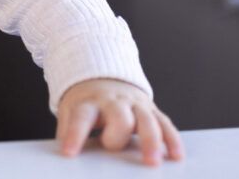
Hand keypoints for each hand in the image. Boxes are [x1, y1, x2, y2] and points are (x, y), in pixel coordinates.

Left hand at [57, 78, 183, 165]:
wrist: (103, 77)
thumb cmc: (86, 102)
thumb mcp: (70, 111)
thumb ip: (67, 131)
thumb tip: (62, 155)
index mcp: (89, 102)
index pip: (81, 118)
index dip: (75, 135)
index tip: (69, 152)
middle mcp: (113, 101)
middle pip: (119, 116)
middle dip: (117, 134)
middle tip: (113, 149)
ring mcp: (135, 104)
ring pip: (146, 120)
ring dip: (151, 141)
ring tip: (152, 161)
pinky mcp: (151, 109)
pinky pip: (164, 123)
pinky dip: (172, 139)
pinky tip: (176, 155)